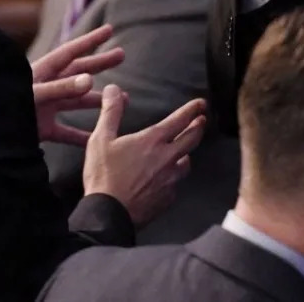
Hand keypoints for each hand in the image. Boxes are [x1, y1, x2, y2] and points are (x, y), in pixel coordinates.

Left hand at [31, 24, 124, 145]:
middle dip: (100, 63)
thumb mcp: (34, 96)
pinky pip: (66, 131)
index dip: (90, 40)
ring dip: (98, 100)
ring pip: (77, 101)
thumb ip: (61, 88)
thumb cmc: (3, 109)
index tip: (110, 30)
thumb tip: (90, 80)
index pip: (71, 52)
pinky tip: (97, 137)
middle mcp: (46, 87)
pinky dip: (81, 135)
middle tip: (122, 54)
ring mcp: (45, 107)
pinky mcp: (41, 127)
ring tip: (123, 99)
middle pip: (78, 71)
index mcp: (42, 72)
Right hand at [83, 84, 206, 226]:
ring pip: (186, 163)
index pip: (180, 120)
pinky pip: (175, 184)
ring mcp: (170, 179)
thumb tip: (113, 89)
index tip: (201, 103)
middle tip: (202, 120)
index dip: (192, 109)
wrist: (108, 214)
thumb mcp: (101, 139)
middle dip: (198, 127)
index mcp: (153, 141)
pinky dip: (173, 178)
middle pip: (192, 139)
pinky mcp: (167, 198)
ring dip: (186, 154)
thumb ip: (110, 112)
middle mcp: (167, 158)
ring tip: (184, 151)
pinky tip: (167, 179)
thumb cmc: (104, 176)